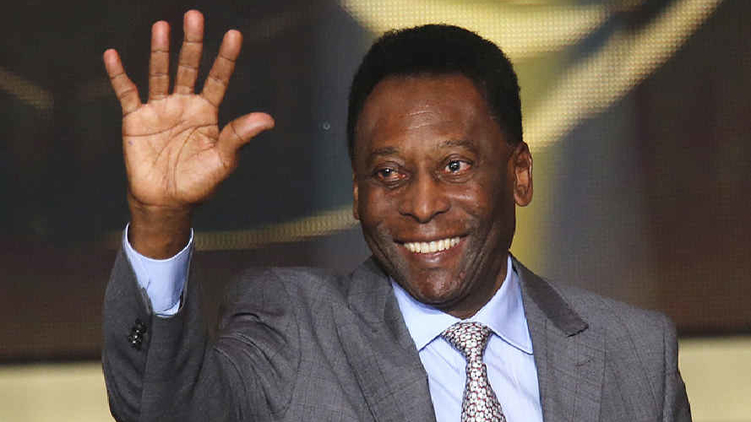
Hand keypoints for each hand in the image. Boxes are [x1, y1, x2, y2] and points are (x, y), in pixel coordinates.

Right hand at [103, 10, 273, 256]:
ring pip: (160, 73)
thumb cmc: (198, 183)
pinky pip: (126, 92)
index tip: (234, 34)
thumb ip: (239, 136)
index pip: (218, 79)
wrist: (166, 202)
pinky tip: (113, 55)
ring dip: (160, 51)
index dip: (225, 58)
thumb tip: (267, 119)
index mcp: (208, 113)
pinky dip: (119, 75)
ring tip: (162, 26)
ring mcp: (160, 109)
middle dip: (192, 43)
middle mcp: (184, 105)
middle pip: (189, 67)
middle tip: (195, 16)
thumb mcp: (222, 160)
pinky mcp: (136, 119)